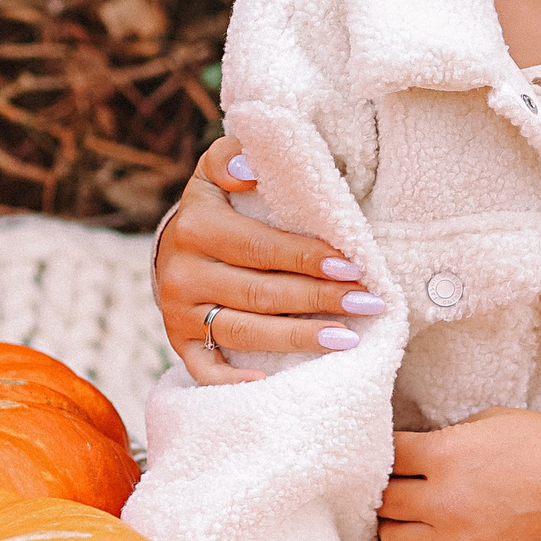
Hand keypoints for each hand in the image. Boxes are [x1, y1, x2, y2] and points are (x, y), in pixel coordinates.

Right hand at [159, 137, 376, 384]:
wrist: (173, 249)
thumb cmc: (216, 208)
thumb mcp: (217, 173)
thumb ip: (232, 158)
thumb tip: (250, 166)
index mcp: (195, 228)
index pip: (262, 248)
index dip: (309, 258)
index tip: (354, 267)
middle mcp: (182, 274)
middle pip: (261, 293)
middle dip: (319, 300)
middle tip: (367, 304)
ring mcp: (179, 314)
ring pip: (245, 332)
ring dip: (299, 338)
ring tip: (347, 338)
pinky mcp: (179, 344)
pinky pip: (206, 370)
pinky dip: (236, 381)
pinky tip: (273, 381)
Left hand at [375, 409, 540, 540]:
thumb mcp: (495, 420)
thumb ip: (450, 436)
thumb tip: (419, 450)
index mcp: (448, 454)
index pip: (389, 454)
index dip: (384, 450)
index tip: (388, 451)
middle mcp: (444, 501)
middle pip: (383, 500)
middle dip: (382, 489)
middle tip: (391, 483)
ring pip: (392, 539)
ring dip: (388, 525)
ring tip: (395, 516)